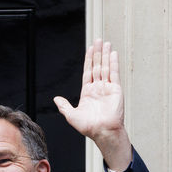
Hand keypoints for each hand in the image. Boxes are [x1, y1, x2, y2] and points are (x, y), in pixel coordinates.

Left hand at [54, 39, 133, 171]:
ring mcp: (107, 88)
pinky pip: (114, 73)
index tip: (89, 49)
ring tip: (105, 43)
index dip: (88, 60)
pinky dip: (114, 63)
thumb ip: (64, 106)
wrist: (103, 132)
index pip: (88, 72)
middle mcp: (98, 88)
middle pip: (97, 66)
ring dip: (105, 55)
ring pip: (106, 67)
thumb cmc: (88, 127)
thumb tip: (56, 99)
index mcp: (87, 92)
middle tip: (98, 40)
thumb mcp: (71, 115)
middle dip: (97, 53)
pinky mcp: (116, 89)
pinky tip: (113, 53)